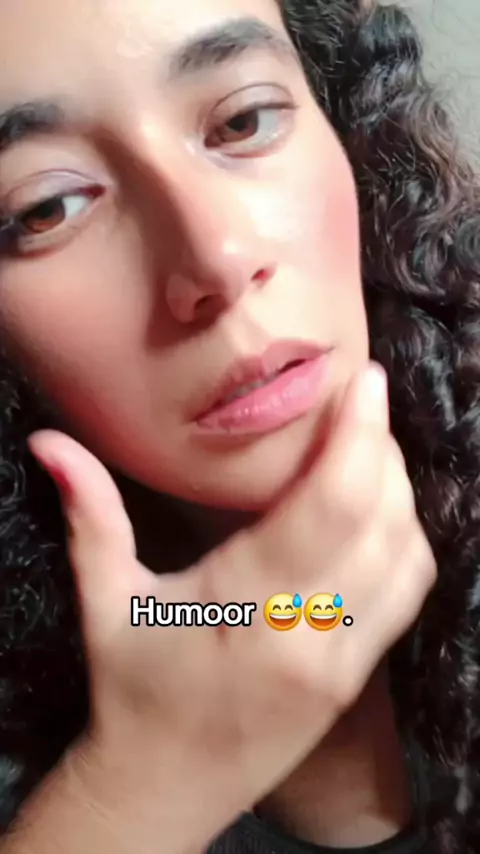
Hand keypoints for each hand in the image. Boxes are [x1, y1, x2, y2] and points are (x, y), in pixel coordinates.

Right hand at [28, 362, 435, 850]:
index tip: (367, 382)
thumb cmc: (130, 689)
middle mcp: (307, 632)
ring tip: (370, 447)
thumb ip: (90, 514)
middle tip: (366, 401)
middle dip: (383, 448)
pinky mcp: (356, 678)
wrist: (165, 788)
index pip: (325, 506)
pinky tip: (379, 511)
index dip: (356, 437)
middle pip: (378, 521)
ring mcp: (340, 660)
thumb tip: (49, 443)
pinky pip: (407, 595)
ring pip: (405, 556)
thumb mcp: (106, 600)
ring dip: (398, 491)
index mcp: (245, 605)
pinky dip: (405, 540)